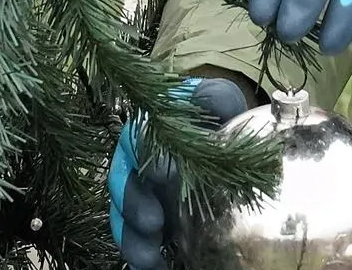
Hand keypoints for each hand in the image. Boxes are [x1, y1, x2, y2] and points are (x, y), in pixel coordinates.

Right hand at [108, 76, 249, 269]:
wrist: (231, 148)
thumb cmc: (223, 122)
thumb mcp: (224, 106)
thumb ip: (216, 98)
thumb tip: (212, 100)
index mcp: (153, 126)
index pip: (137, 133)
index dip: (143, 150)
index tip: (162, 171)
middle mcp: (139, 157)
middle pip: (121, 177)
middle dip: (132, 201)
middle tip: (153, 220)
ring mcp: (141, 189)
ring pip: (120, 209)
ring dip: (130, 231)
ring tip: (150, 251)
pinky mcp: (146, 217)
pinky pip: (130, 235)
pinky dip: (137, 251)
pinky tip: (153, 264)